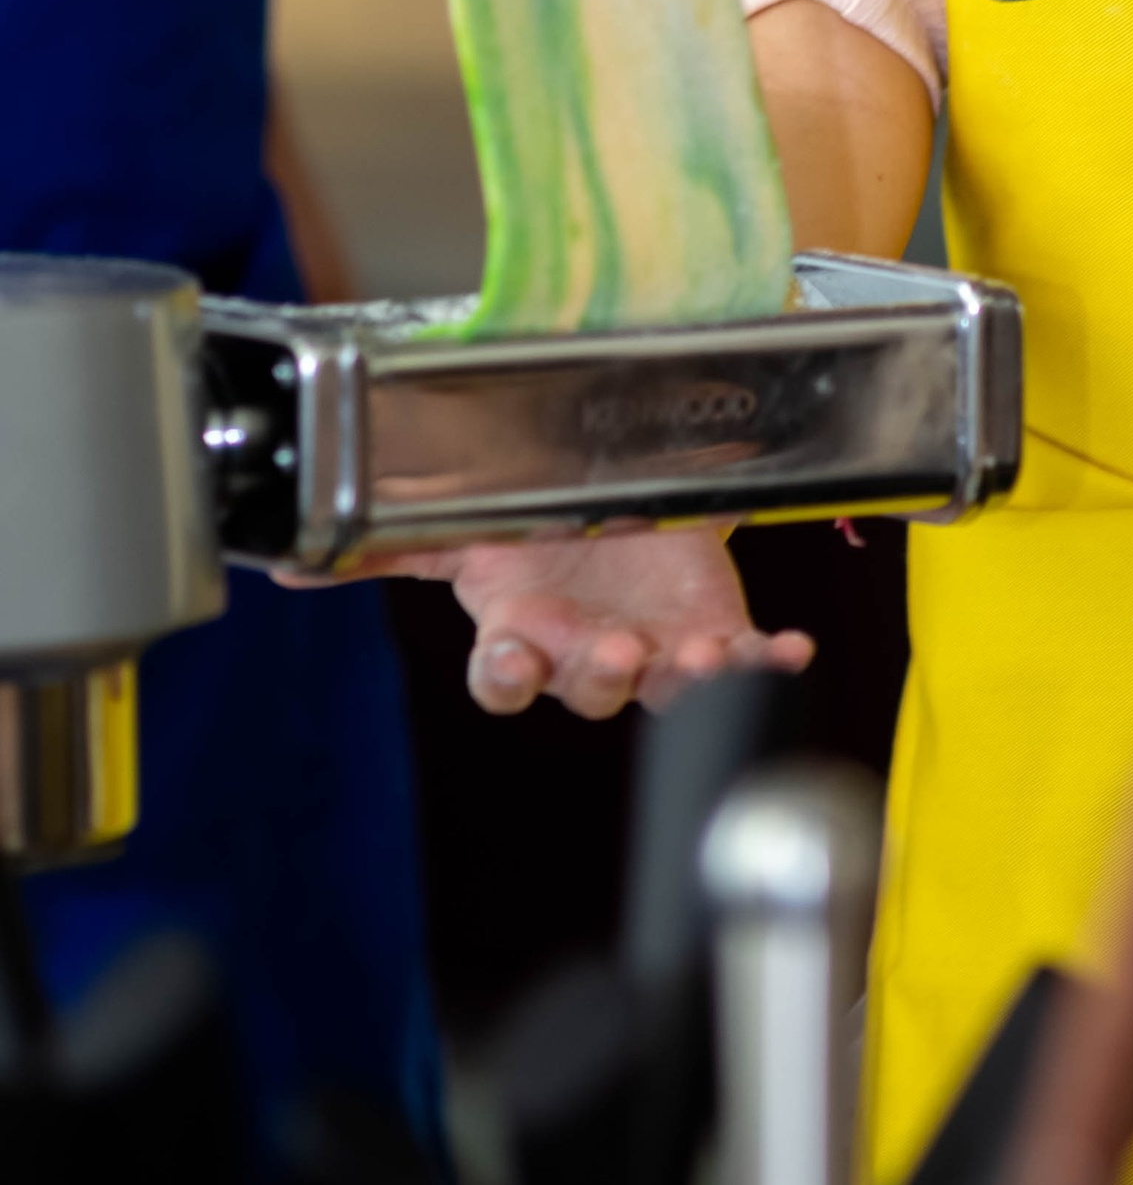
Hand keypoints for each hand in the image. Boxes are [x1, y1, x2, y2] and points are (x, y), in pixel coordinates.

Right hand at [362, 525, 812, 719]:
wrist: (623, 498)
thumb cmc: (542, 528)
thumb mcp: (466, 529)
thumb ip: (386, 547)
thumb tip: (290, 560)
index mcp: (524, 631)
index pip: (504, 677)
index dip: (509, 675)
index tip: (516, 656)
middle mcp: (587, 653)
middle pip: (586, 686)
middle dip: (598, 672)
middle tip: (614, 647)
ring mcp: (653, 651)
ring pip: (664, 686)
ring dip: (686, 678)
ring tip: (703, 656)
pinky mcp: (713, 634)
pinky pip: (745, 662)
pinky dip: (768, 661)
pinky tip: (790, 651)